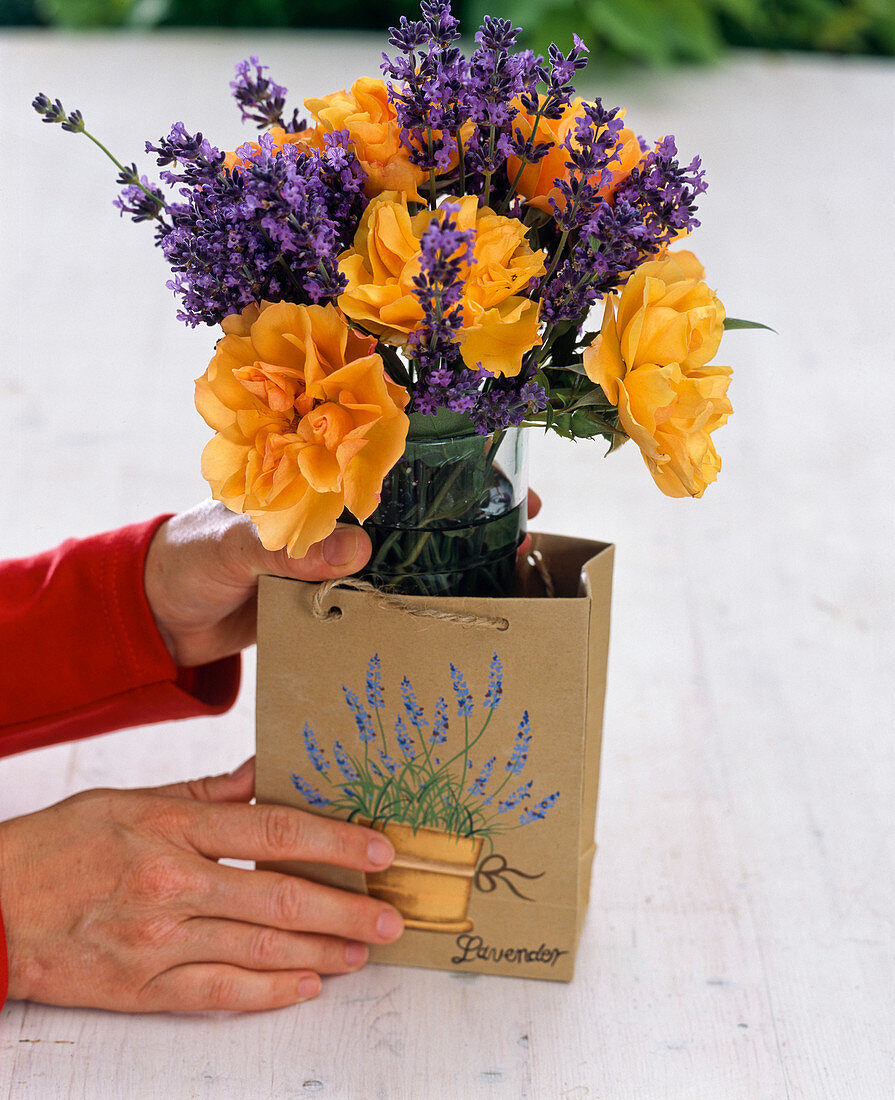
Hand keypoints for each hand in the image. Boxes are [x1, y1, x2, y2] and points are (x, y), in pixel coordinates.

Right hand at [0, 759, 403, 1011]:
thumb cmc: (58, 845)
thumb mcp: (127, 800)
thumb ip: (203, 793)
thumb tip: (262, 773)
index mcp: (173, 829)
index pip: (276, 830)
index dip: (336, 841)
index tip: (379, 850)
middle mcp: (173, 884)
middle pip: (281, 895)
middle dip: (347, 907)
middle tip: (392, 916)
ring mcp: (159, 941)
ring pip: (261, 947)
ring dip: (322, 951)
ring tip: (363, 950)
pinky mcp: (143, 987)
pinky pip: (219, 992)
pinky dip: (270, 990)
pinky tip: (306, 986)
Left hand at [145, 493, 541, 667]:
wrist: (160, 620)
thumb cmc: (188, 558)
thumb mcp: (230, 541)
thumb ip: (286, 544)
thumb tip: (358, 548)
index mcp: (315, 480)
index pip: (391, 456)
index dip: (446, 458)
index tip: (498, 467)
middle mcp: (336, 517)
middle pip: (416, 507)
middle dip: (469, 512)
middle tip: (524, 526)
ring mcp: (339, 563)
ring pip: (409, 556)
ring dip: (454, 563)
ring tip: (508, 571)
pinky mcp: (334, 605)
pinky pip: (383, 602)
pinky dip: (416, 608)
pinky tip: (452, 618)